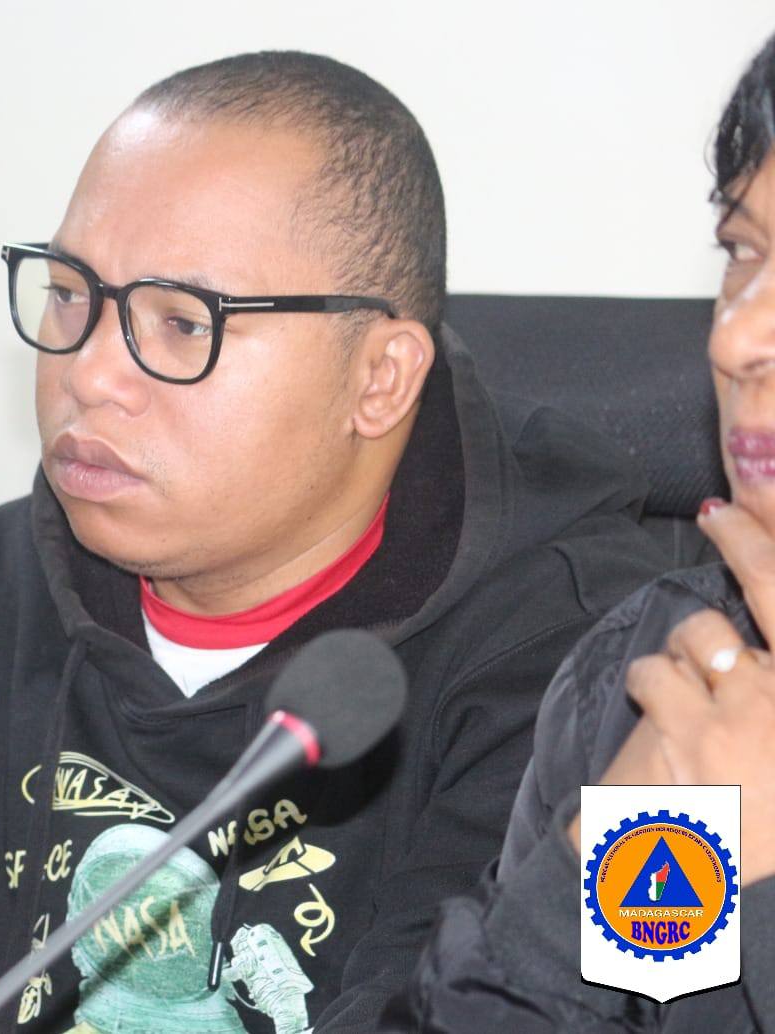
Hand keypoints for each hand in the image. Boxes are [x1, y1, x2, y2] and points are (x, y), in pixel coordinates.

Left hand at [569, 499, 774, 883]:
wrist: (742, 907)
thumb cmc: (765, 830)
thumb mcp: (772, 752)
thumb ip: (764, 684)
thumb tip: (744, 648)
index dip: (772, 541)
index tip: (742, 503)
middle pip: (757, 602)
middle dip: (735, 565)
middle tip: (717, 534)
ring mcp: (748, 714)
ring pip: (694, 638)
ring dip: (679, 659)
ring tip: (681, 707)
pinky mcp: (689, 732)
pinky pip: (653, 672)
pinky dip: (648, 686)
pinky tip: (655, 725)